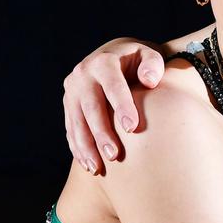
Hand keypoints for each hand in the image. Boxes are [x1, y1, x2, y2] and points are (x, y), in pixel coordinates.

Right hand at [62, 37, 164, 173]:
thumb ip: (153, 64)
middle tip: (114, 155)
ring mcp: (72, 91)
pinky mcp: (68, 104)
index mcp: (104, 62)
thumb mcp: (148, 55)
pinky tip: (88, 164)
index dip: (122, 106)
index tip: (132, 128)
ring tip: (97, 168)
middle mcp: (83, 75)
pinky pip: (71, 128)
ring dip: (86, 146)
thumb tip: (150, 81)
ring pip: (77, 121)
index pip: (113, 85)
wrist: (112, 57)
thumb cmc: (138, 61)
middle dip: (101, 133)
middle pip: (91, 107)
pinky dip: (78, 148)